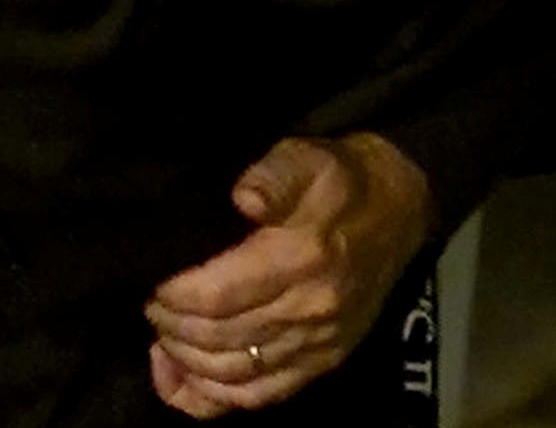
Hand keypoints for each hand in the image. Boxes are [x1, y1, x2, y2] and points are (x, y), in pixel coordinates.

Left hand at [144, 133, 433, 415]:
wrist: (401, 208)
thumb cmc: (343, 179)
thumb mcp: (308, 157)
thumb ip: (273, 175)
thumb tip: (244, 197)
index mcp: (304, 256)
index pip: (218, 297)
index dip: (175, 297)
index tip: (156, 281)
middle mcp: (312, 307)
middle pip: (219, 338)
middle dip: (172, 325)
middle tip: (154, 305)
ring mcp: (319, 342)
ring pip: (233, 373)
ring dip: (187, 360)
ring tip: (166, 334)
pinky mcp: (323, 361)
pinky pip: (258, 397)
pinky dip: (211, 397)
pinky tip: (182, 375)